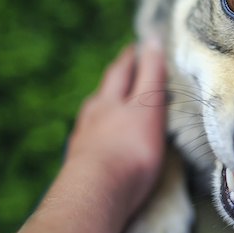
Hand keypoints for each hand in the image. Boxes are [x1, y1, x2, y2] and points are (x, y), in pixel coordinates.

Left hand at [63, 41, 166, 222]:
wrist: (95, 194)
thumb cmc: (130, 149)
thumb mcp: (148, 106)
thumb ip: (150, 74)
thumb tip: (153, 38)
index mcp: (112, 99)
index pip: (124, 71)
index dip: (134, 58)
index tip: (140, 46)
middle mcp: (95, 115)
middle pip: (106, 89)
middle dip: (116, 76)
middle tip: (125, 64)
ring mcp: (84, 140)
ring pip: (94, 113)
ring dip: (104, 103)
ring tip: (110, 100)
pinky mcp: (80, 164)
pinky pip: (90, 139)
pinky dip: (98, 131)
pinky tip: (98, 137)